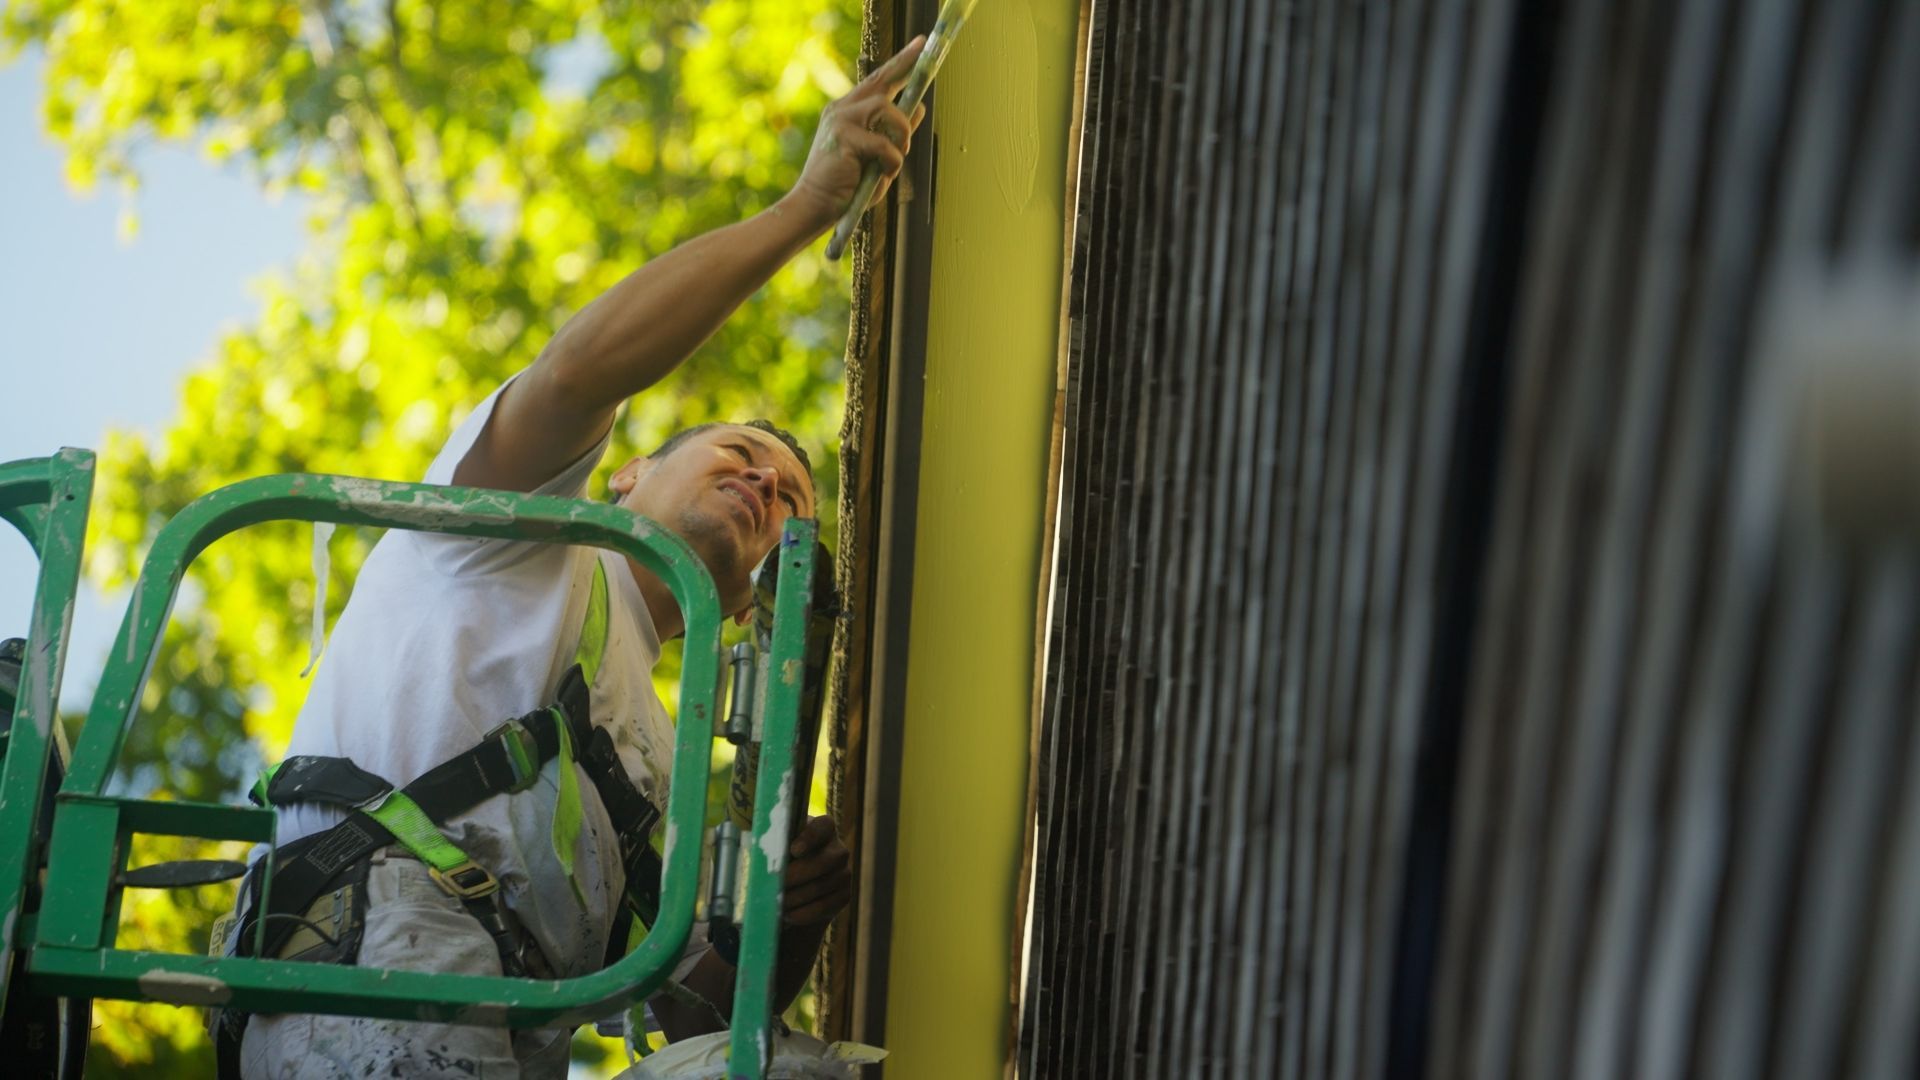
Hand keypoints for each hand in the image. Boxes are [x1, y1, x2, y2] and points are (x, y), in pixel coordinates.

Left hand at [781, 815, 850, 927]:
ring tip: (775, 904)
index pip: (824, 827)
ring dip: (795, 898)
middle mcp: (838, 850)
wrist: (798, 886)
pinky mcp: (844, 896)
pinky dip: (803, 913)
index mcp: (823, 829)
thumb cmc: (783, 860)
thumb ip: (773, 847)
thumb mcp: (778, 848)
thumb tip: (761, 857)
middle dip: (796, 876)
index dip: (810, 838)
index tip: (794, 850)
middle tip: (774, 886)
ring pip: (821, 886)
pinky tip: (787, 915)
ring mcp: (844, 873)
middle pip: (823, 862)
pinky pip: (824, 907)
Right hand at [785, 37, 930, 230]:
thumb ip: (895, 134)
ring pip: (886, 109)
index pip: (878, 81)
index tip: (919, 45)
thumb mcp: (878, 157)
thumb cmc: (847, 186)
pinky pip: (883, 144)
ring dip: (901, 134)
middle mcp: (842, 109)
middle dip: (905, 64)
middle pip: (880, 80)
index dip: (900, 63)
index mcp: (847, 111)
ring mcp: (840, 120)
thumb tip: (918, 109)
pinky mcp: (843, 137)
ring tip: (896, 158)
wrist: (815, 206)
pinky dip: (891, 161)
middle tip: (923, 49)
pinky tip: (883, 173)